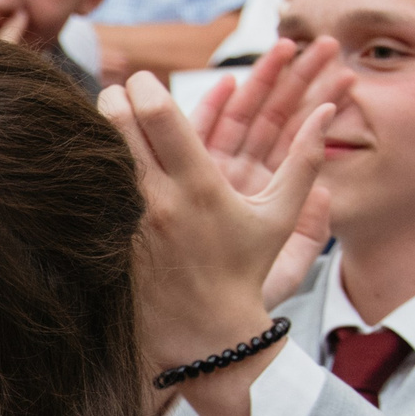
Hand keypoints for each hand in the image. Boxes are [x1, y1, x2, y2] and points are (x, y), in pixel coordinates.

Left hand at [103, 68, 331, 415]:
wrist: (206, 336)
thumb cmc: (245, 273)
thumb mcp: (279, 219)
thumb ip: (305, 161)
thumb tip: (327, 110)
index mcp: (201, 187)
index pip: (162, 115)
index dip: (145, 86)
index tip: (143, 79)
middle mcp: (160, 201)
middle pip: (119, 126)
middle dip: (113, 99)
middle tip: (114, 91)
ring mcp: (130, 223)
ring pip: (100, 158)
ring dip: (98, 132)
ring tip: (100, 119)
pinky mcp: (112, 242)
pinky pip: (94, 193)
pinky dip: (91, 172)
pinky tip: (86, 161)